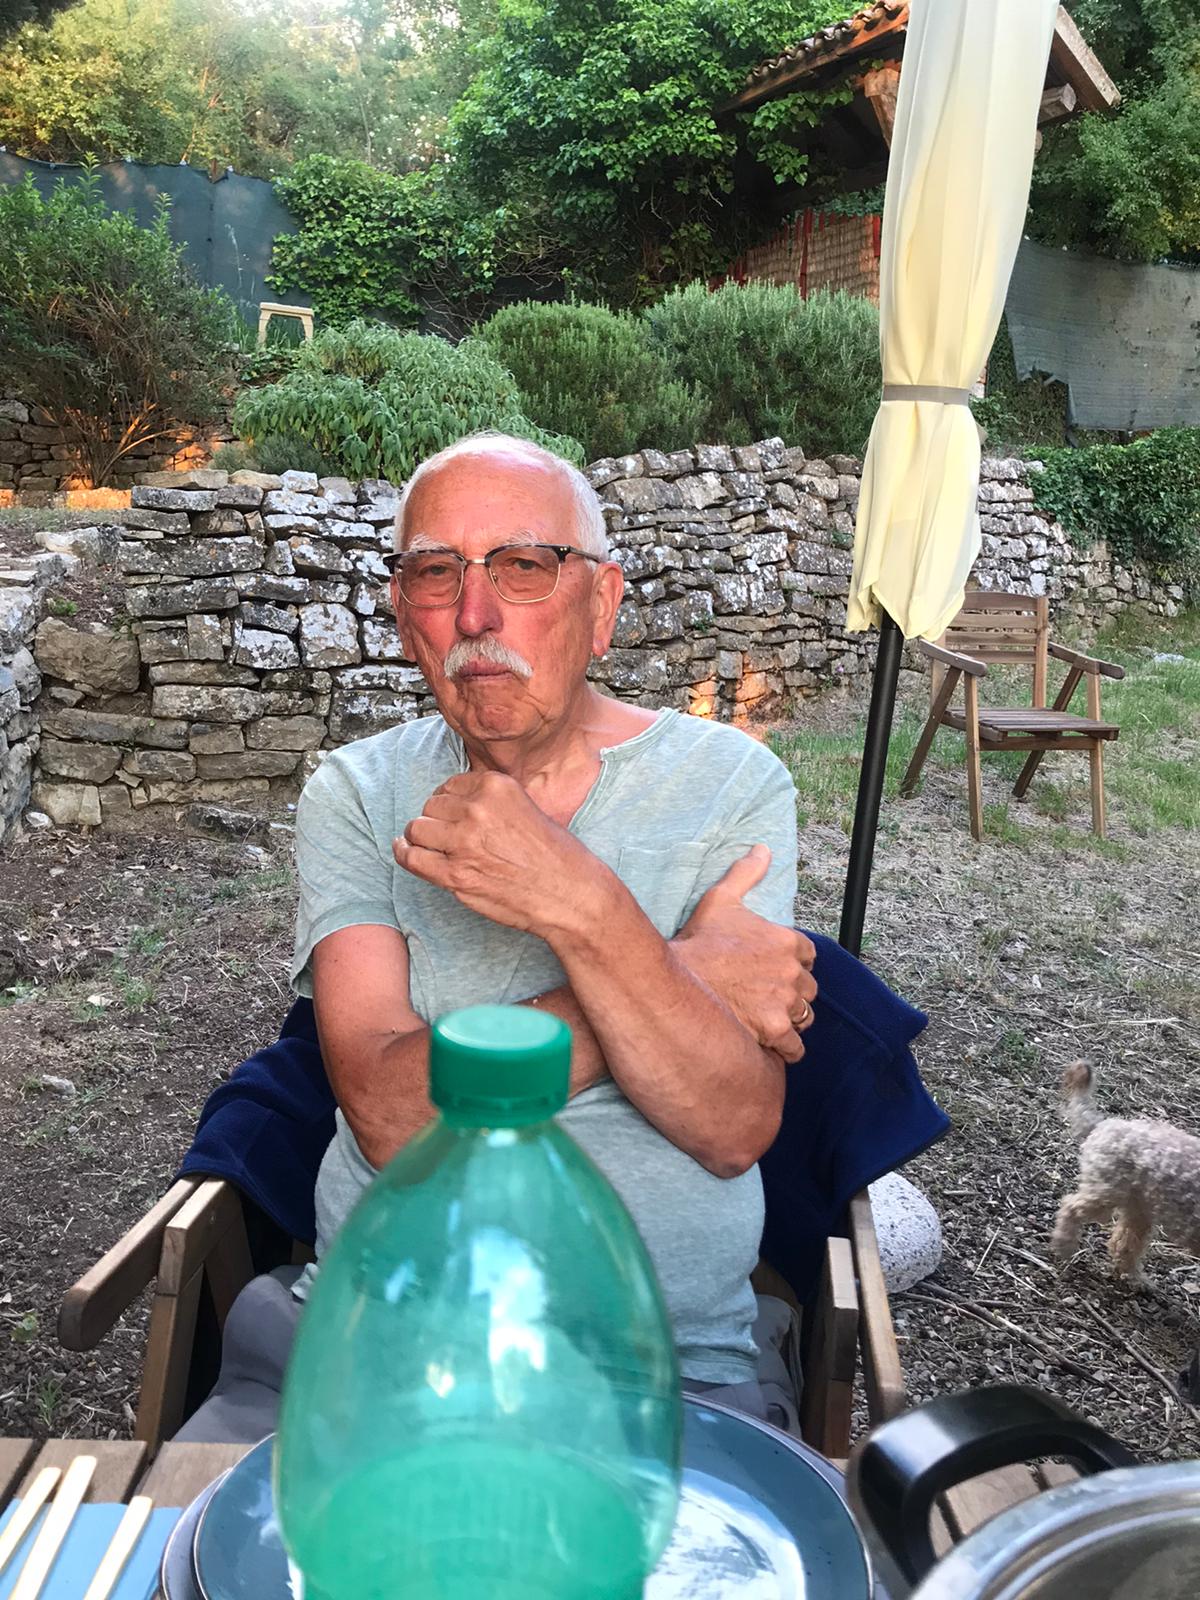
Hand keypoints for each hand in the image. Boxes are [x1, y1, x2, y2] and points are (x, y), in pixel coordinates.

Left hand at [392, 771, 604, 935]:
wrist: (571, 895)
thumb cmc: (557, 856)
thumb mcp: (528, 807)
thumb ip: (493, 802)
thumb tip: (457, 805)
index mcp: (496, 786)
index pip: (450, 786)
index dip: (448, 802)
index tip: (452, 815)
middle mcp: (477, 809)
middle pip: (430, 806)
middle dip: (435, 820)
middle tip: (447, 836)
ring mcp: (464, 842)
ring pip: (417, 829)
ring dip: (421, 838)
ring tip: (432, 847)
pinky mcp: (456, 875)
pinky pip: (412, 858)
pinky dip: (404, 854)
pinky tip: (406, 851)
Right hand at [672, 845, 816, 1060]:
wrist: (674, 982)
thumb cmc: (698, 943)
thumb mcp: (721, 900)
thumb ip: (746, 874)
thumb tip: (763, 849)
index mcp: (787, 940)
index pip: (808, 957)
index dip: (791, 965)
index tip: (773, 970)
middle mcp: (792, 971)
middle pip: (808, 990)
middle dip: (792, 994)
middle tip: (766, 998)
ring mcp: (784, 1002)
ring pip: (804, 1018)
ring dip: (790, 1021)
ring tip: (766, 1021)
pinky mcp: (773, 1030)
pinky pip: (793, 1047)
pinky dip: (784, 1049)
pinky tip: (768, 1044)